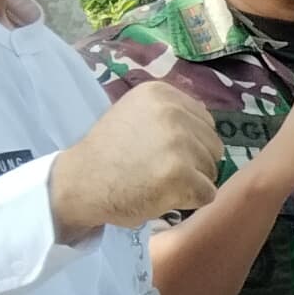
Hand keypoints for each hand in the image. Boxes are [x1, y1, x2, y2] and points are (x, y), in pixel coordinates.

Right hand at [50, 84, 219, 236]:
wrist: (80, 183)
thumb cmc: (109, 153)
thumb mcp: (135, 115)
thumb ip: (170, 115)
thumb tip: (207, 127)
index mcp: (161, 93)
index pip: (205, 122)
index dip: (189, 144)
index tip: (158, 152)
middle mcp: (172, 112)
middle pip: (213, 146)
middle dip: (193, 164)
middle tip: (157, 170)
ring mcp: (177, 143)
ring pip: (212, 170)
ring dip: (190, 183)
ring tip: (156, 182)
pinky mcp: (180, 174)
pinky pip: (206, 194)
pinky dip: (189, 202)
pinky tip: (161, 196)